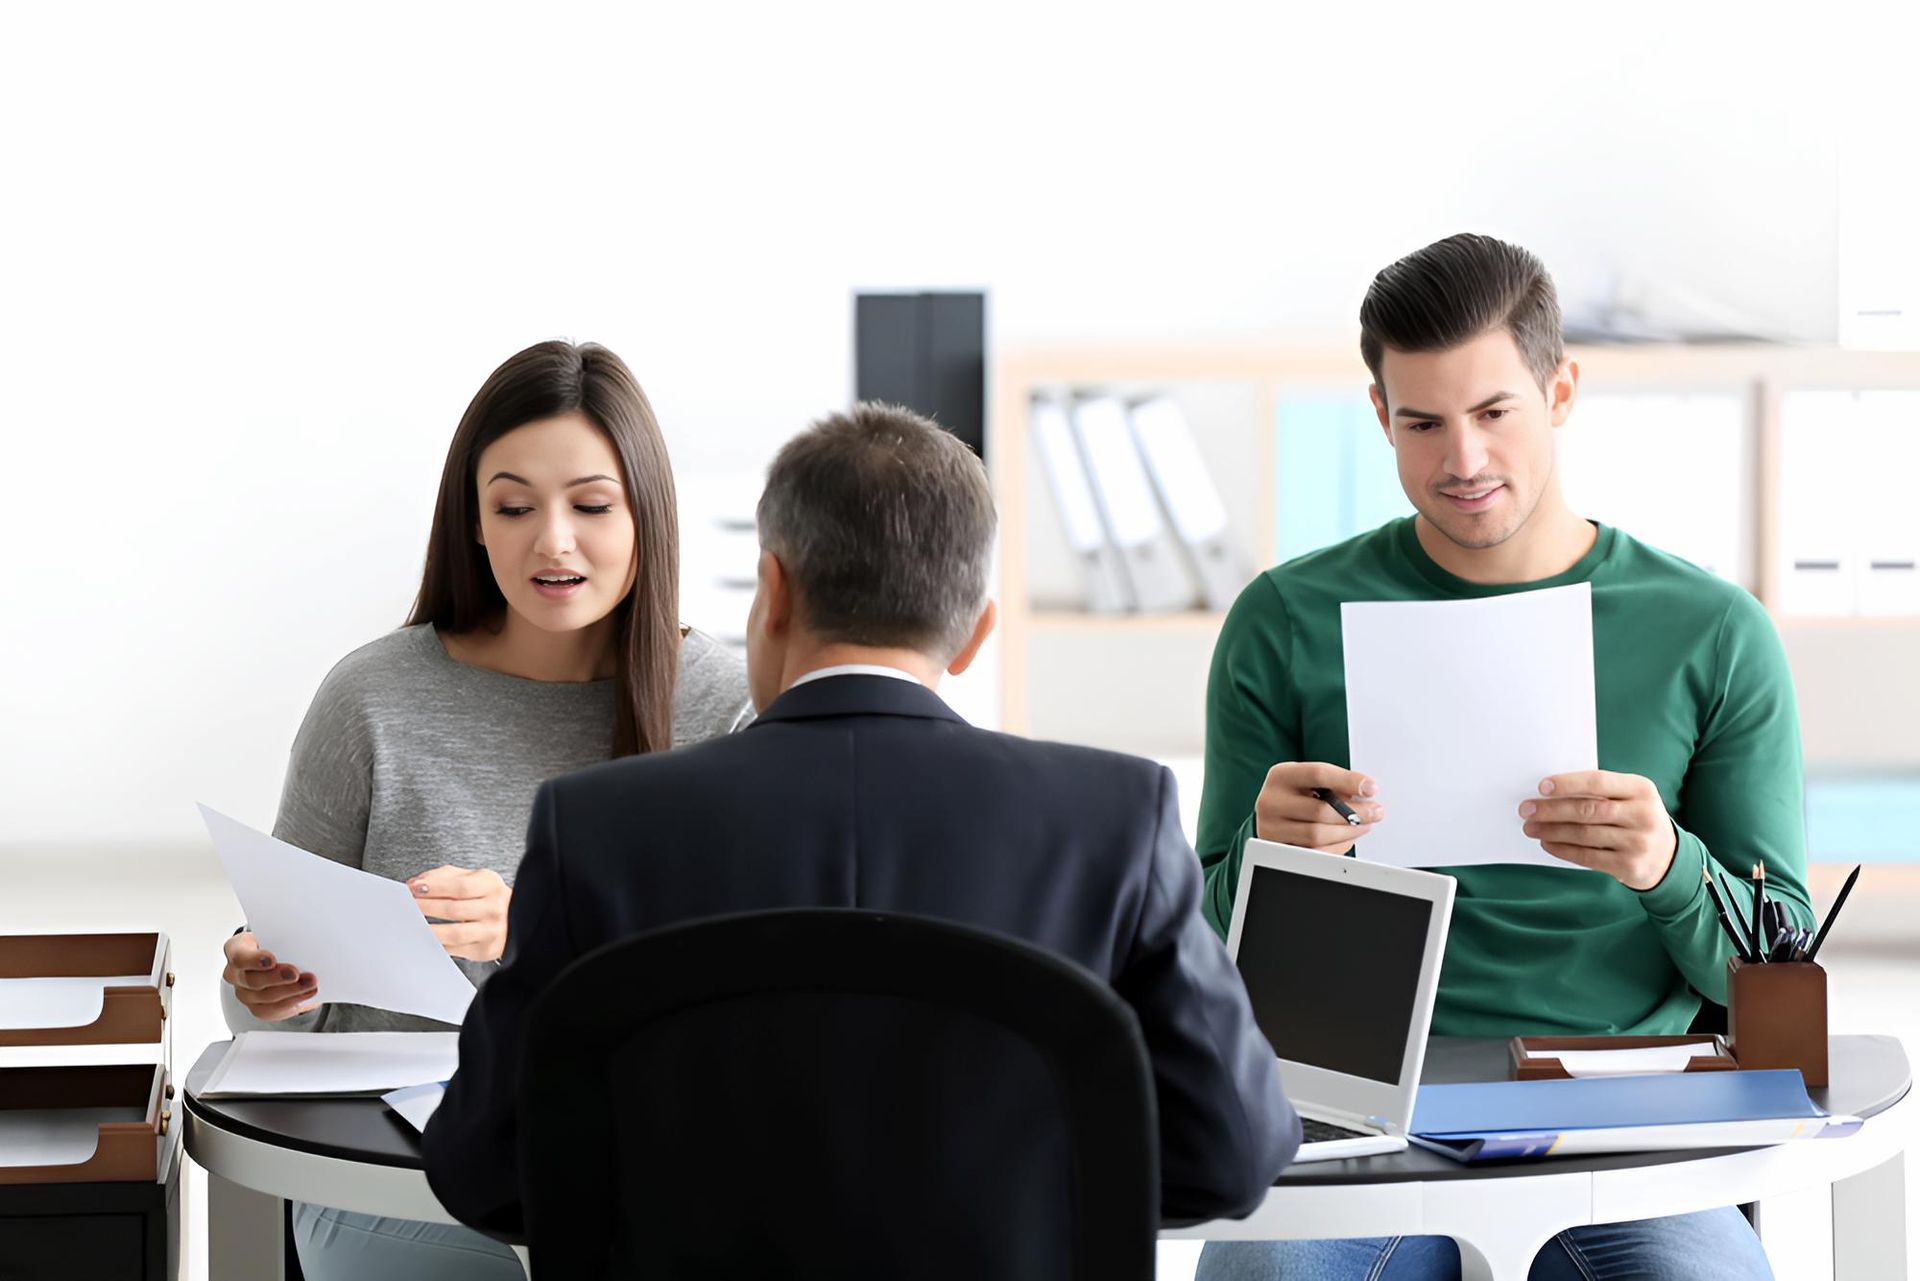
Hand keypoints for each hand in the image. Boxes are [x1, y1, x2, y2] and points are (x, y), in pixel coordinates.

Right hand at [221, 931, 318, 1020]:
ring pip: (265, 996)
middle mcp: (236, 974)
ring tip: (310, 983)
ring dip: (291, 990)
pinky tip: (307, 993)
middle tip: (295, 973)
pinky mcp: (259, 1008)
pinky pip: (274, 1008)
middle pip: (252, 980)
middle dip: (276, 977)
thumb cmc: (275, 944)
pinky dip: (294, 1000)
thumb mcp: (276, 934)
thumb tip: (305, 939)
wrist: (278, 960)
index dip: (254, 959)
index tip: (271, 959)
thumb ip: (284, 937)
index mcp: (236, 950)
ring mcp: (245, 993)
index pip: (239, 956)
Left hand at [408, 866, 511, 961]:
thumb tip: (414, 884)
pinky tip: (423, 937)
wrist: (513, 918)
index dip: (434, 888)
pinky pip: (454, 949)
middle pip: (454, 909)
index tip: (412, 888)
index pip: (460, 886)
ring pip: (453, 933)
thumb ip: (443, 876)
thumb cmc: (485, 896)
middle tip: (405, 906)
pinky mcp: (484, 950)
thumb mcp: (472, 878)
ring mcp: (491, 931)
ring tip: (411, 923)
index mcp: (491, 885)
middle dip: (425, 907)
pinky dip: (435, 943)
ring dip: (427, 928)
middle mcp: (495, 908)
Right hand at [1253, 762, 1383, 854]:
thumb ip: (1333, 785)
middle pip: (1320, 810)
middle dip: (1355, 814)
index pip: (1318, 774)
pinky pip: (1314, 852)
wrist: (1270, 814)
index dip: (1348, 781)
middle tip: (1375, 812)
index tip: (1371, 788)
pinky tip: (1347, 838)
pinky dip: (1336, 847)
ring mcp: (1271, 828)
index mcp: (1281, 776)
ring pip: (1318, 835)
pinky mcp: (1278, 849)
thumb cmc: (1295, 795)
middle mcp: (1271, 801)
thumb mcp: (1308, 781)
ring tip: (1363, 826)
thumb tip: (1364, 796)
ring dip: (1348, 832)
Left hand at [1520, 770, 1677, 890]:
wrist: (1668, 857)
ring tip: (1531, 827)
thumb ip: (1600, 791)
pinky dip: (1563, 849)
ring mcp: (1638, 842)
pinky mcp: (1629, 866)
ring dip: (1552, 831)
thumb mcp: (1630, 797)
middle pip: (1588, 810)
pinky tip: (1548, 843)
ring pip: (1584, 834)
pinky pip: (1588, 856)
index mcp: (1641, 789)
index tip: (1542, 787)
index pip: (1599, 781)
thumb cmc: (1636, 818)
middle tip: (1526, 810)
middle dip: (1552, 810)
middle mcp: (1642, 815)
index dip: (1568, 784)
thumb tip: (1550, 792)